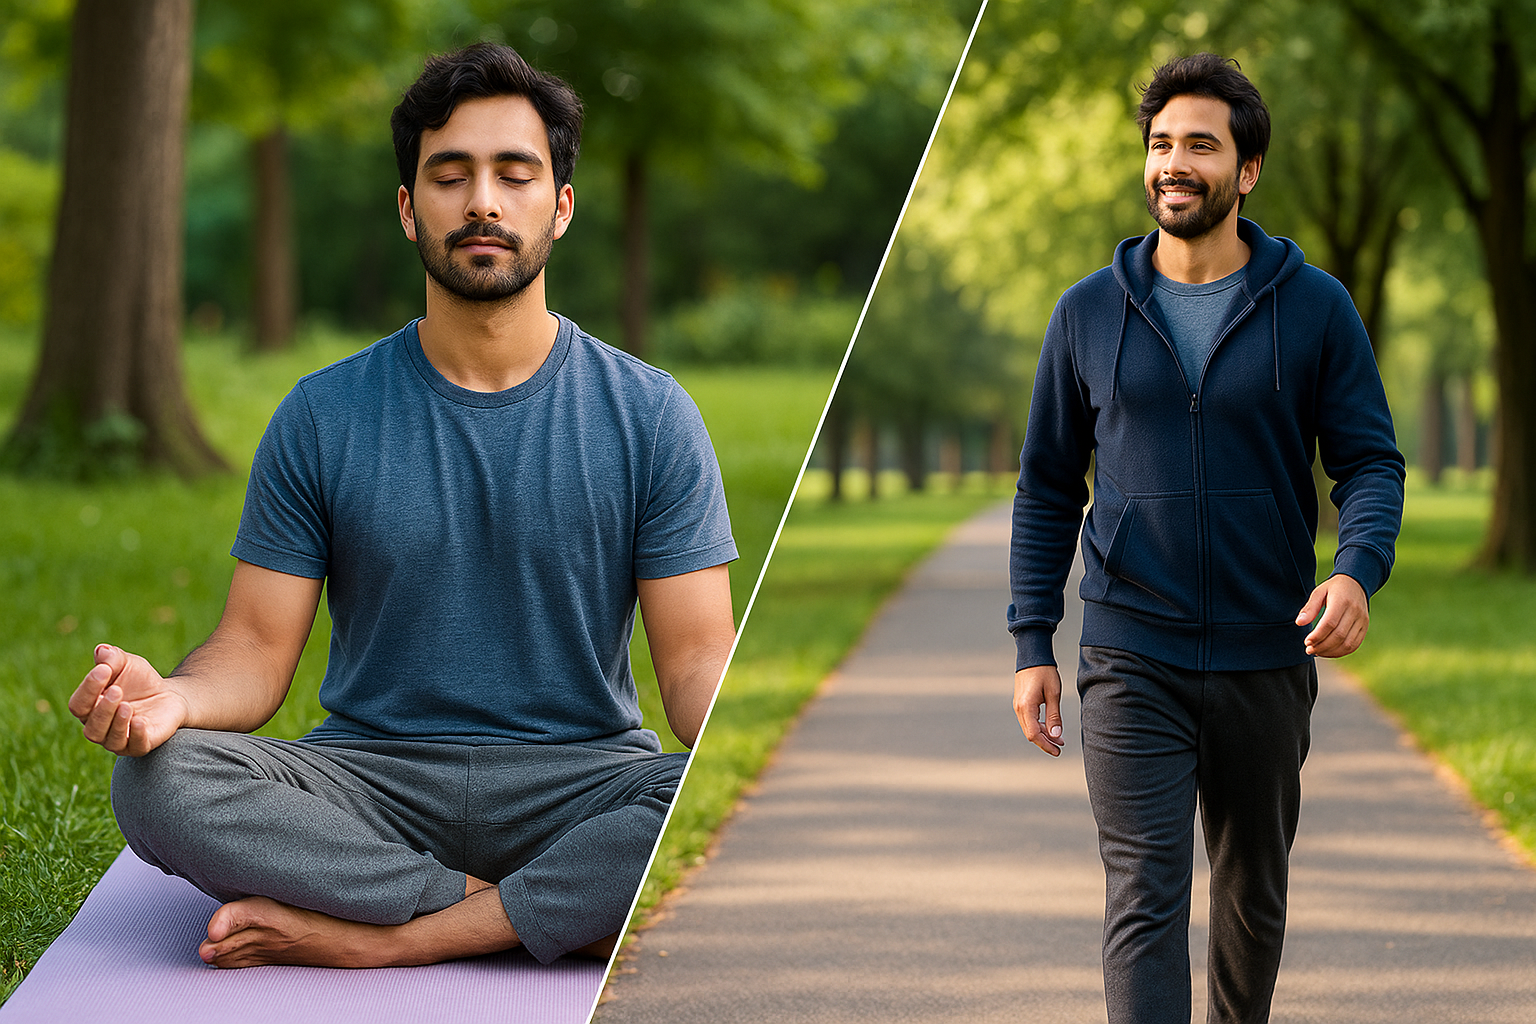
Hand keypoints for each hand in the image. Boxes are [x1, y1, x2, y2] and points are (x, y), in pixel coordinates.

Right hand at [68, 644, 189, 755]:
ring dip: (116, 723)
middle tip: (117, 690)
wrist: (170, 695)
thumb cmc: (140, 680)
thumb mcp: (128, 663)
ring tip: (127, 706)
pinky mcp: (141, 745)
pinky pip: (135, 746)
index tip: (103, 669)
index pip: (78, 705)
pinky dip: (135, 735)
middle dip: (103, 709)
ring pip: (109, 739)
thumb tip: (101, 651)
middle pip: (91, 727)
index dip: (88, 688)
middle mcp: (100, 728)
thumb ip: (113, 658)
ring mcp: (120, 740)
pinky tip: (139, 721)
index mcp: (90, 709)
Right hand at [1014, 665, 1063, 756]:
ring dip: (1043, 735)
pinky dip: (1039, 726)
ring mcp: (1018, 706)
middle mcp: (1019, 709)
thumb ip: (1054, 716)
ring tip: (1058, 738)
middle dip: (1045, 742)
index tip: (1058, 751)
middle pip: (1030, 734)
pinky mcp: (1020, 703)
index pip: (1034, 734)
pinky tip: (1049, 727)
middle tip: (1060, 747)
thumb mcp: (1053, 694)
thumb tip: (1056, 735)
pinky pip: (1028, 720)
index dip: (1046, 745)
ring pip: (1029, 728)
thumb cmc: (1044, 672)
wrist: (1032, 656)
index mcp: (1026, 707)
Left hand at [1296, 573, 1368, 657]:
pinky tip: (1328, 652)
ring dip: (1330, 652)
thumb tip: (1299, 623)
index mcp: (1342, 601)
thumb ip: (1309, 608)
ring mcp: (1362, 620)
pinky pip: (1354, 645)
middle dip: (1322, 646)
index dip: (1317, 635)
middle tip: (1309, 649)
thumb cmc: (1333, 589)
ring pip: (1348, 643)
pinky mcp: (1365, 627)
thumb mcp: (1318, 592)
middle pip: (1339, 636)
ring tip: (1317, 652)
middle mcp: (1355, 612)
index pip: (1330, 623)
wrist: (1355, 584)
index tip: (1307, 642)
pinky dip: (1341, 652)